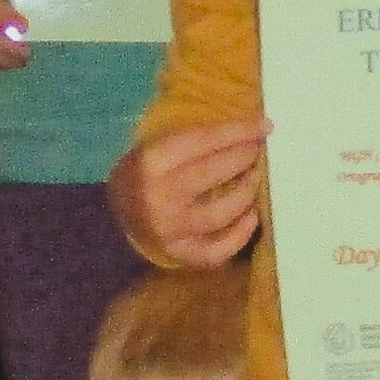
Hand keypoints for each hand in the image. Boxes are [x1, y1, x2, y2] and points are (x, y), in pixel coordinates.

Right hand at [115, 115, 268, 266]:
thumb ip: (194, 140)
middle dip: (244, 159)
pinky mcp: (178, 253)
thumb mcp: (156, 147)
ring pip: (219, 213)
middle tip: (257, 152)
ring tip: (254, 180)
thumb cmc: (143, 174)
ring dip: (245, 194)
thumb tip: (245, 132)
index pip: (204, 141)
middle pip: (213, 173)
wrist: (114, 217)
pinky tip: (251, 217)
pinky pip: (215, 251)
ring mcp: (169, 228)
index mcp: (152, 161)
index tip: (265, 126)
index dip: (238, 132)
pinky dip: (239, 236)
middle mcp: (159, 195)